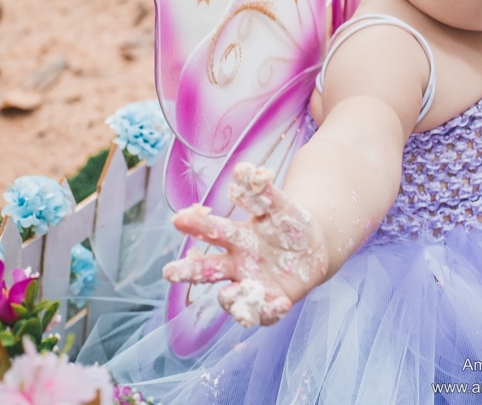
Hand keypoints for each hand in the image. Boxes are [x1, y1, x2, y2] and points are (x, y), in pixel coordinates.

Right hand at [162, 163, 327, 327]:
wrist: (312, 248)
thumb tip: (242, 170)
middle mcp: (236, 265)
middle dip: (188, 270)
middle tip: (169, 271)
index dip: (196, 225)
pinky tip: (281, 303)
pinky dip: (270, 310)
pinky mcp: (271, 302)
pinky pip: (266, 312)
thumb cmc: (287, 224)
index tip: (179, 218)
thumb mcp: (279, 206)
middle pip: (207, 269)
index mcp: (235, 237)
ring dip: (229, 298)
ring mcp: (251, 285)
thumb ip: (262, 192)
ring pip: (231, 296)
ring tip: (229, 293)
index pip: (210, 231)